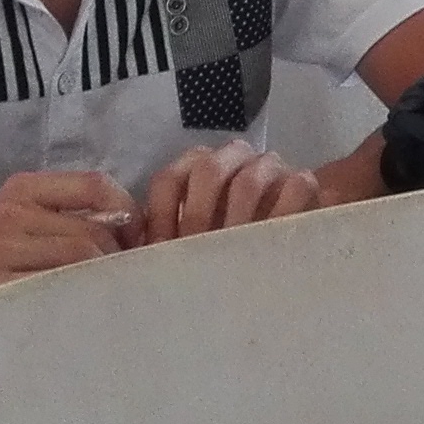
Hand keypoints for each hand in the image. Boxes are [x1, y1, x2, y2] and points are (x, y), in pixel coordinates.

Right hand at [0, 170, 133, 317]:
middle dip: (115, 262)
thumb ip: (64, 219)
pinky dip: (73, 303)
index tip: (137, 242)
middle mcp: (11, 212)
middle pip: (92, 234)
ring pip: (77, 263)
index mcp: (21, 189)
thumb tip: (132, 232)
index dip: (126, 213)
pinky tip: (76, 316)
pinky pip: (53, 291)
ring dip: (98, 285)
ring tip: (100, 303)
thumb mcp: (15, 223)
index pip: (94, 186)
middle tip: (121, 286)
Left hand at [136, 141, 319, 242]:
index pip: (170, 179)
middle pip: (208, 168)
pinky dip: (285, 210)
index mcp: (196, 173)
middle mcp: (231, 162)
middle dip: (200, 214)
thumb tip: (118, 262)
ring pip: (252, 177)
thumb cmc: (220, 258)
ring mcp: (270, 170)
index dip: (163, 213)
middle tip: (201, 248)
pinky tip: (273, 237)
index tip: (163, 248)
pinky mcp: (305, 186)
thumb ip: (159, 245)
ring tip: (237, 247)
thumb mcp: (184, 252)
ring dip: (241, 219)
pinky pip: (298, 185)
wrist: (279, 252)